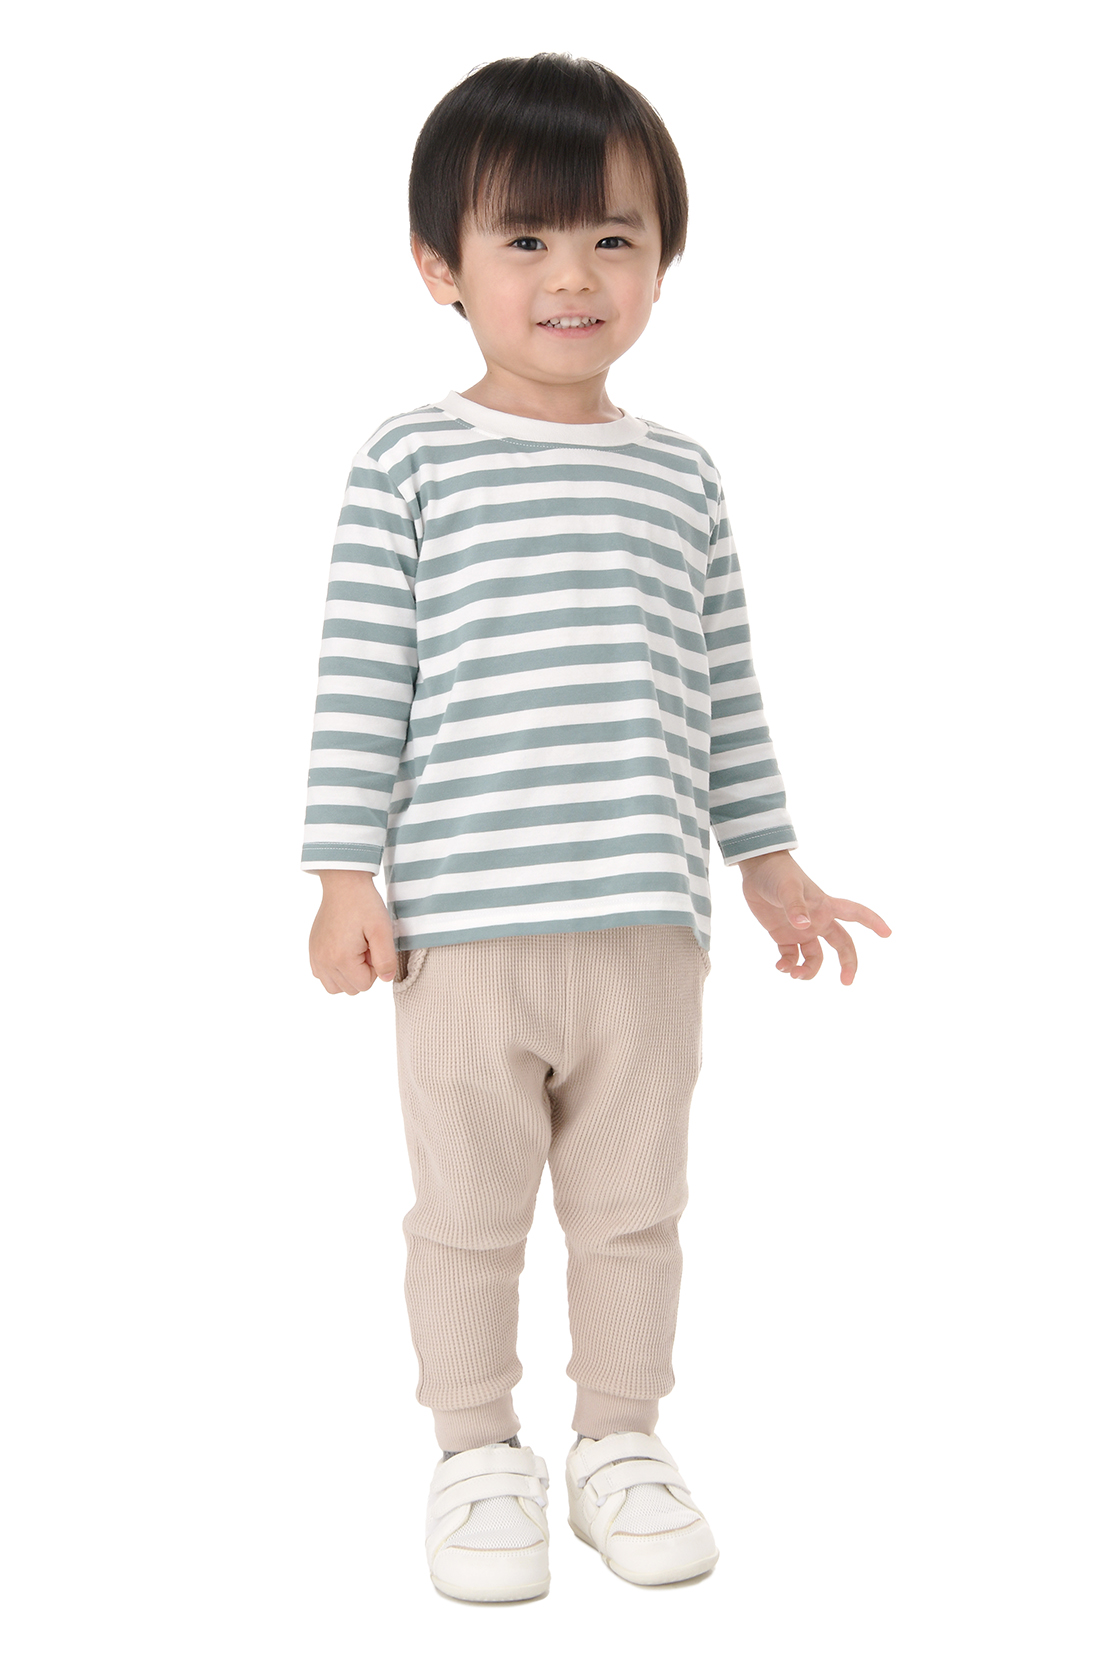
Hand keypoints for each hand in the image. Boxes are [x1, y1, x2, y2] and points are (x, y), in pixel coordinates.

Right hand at [309, 870, 398, 994]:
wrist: (343, 884)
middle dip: (362, 971)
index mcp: (340, 958)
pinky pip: (323, 976)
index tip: (373, 946)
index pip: (365, 985)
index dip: (374, 968)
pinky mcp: (312, 951)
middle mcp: (323, 962)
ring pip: (335, 987)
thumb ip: (386, 959)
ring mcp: (315, 957)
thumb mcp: (382, 930)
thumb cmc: (364, 905)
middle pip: (351, 989)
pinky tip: (343, 951)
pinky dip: (335, 970)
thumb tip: (385, 979)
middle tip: (365, 945)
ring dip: (348, 974)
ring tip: (355, 950)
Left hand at [737, 851, 890, 985]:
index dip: (873, 922)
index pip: (856, 914)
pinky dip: (788, 966)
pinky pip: (791, 957)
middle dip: (847, 963)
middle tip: (846, 981)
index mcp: (826, 907)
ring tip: (795, 974)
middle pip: (841, 944)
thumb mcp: (788, 888)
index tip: (887, 933)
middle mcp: (818, 921)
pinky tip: (781, 967)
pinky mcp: (783, 935)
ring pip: (814, 957)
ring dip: (809, 970)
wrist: (756, 869)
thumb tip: (803, 926)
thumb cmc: (777, 873)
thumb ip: (796, 906)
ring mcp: (801, 930)